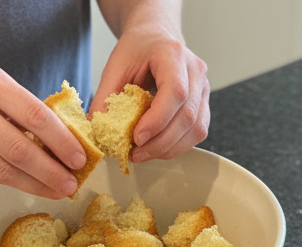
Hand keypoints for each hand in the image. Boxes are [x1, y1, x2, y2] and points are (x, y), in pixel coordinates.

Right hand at [0, 42, 86, 199]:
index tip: (79, 158)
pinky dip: (11, 183)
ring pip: (4, 171)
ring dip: (35, 185)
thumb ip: (18, 106)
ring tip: (56, 190)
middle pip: (21, 151)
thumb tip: (60, 139)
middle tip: (71, 184)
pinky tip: (28, 185)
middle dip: (52, 173)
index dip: (63, 142)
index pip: (36, 116)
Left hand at [90, 12, 209, 162]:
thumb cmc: (138, 48)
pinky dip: (178, 146)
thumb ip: (106, 96)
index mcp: (173, 55)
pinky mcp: (204, 105)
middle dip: (161, 142)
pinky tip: (159, 148)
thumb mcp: (116, 65)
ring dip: (170, 148)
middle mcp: (195, 72)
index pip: (175, 92)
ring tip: (145, 154)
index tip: (137, 138)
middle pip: (187, 116)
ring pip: (195, 129)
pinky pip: (197, 133)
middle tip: (136, 154)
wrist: (155, 37)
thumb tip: (97, 129)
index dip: (158, 120)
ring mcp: (204, 89)